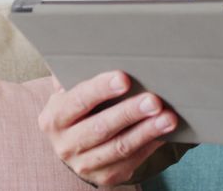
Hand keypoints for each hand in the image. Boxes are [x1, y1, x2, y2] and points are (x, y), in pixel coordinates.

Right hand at [38, 71, 177, 187]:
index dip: (101, 89)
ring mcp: (84, 164)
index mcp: (54, 117)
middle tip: (154, 100)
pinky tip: (164, 133)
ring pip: (119, 148)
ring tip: (168, 118)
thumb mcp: (69, 91)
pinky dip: (150, 145)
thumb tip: (102, 47)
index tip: (124, 78)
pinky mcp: (105, 176)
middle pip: (100, 127)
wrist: (73, 145)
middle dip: (129, 113)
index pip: (78, 100)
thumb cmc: (78, 107)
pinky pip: (131, 161)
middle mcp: (65, 144)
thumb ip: (77, 73)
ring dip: (147, 131)